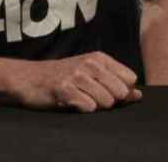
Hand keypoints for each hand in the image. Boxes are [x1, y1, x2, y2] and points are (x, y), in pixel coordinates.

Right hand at [13, 51, 142, 111]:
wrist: (29, 77)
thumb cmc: (64, 76)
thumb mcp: (91, 73)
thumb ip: (116, 82)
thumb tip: (138, 95)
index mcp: (100, 58)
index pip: (130, 79)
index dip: (122, 90)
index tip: (107, 91)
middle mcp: (90, 63)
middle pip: (120, 92)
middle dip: (110, 100)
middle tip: (92, 96)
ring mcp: (77, 76)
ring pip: (106, 101)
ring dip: (95, 105)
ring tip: (81, 98)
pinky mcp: (64, 89)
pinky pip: (88, 107)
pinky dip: (82, 108)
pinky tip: (72, 102)